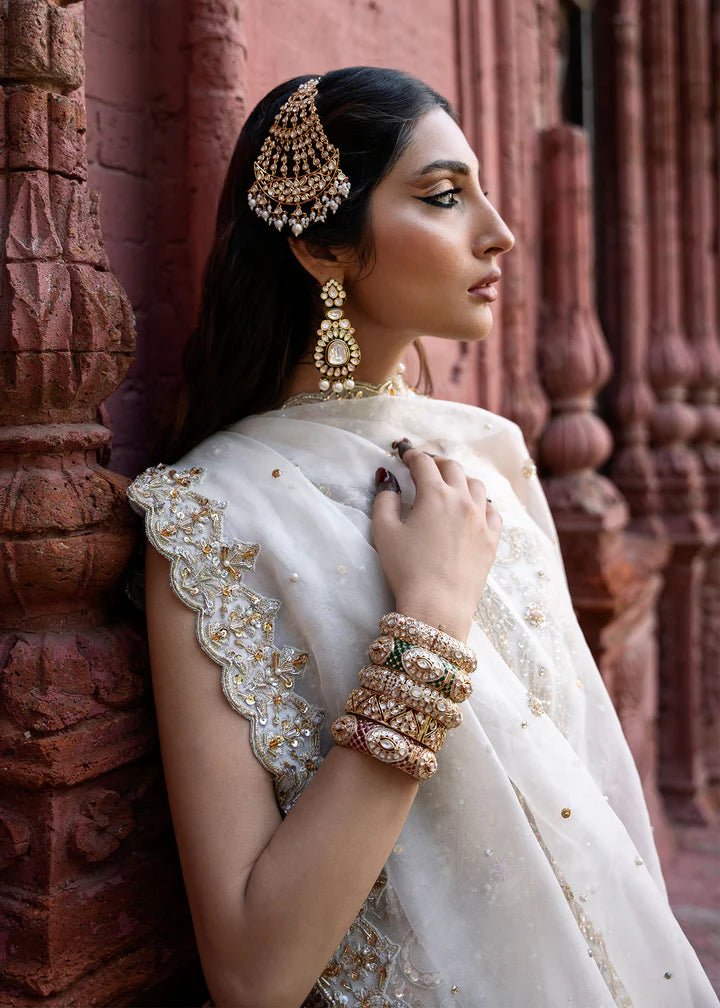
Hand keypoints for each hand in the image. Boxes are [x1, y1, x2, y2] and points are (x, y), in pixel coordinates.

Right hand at [371, 438, 502, 642]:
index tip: (404, 454)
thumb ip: (385, 500)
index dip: (411, 455)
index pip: (424, 463)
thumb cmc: (406, 569)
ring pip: (476, 485)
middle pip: (453, 468)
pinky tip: (474, 508)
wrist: (437, 605)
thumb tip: (389, 483)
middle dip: (437, 462)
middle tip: (425, 466)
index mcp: (435, 494)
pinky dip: (482, 503)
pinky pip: (493, 510)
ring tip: (450, 485)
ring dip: (461, 479)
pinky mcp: (492, 540)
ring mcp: (482, 519)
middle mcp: (463, 500)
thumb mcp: (384, 532)